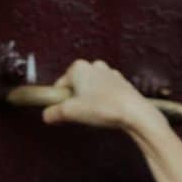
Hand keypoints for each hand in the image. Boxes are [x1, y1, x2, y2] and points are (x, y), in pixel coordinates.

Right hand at [40, 57, 163, 138]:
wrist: (134, 112)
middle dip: (75, 100)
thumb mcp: (71, 112)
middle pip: (76, 86)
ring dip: (89, 101)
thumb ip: (54, 113)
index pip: (60, 85)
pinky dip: (103, 101)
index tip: (62, 113)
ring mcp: (109, 73)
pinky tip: (106, 112)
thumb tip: (47, 115)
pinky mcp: (120, 82)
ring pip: (91, 89)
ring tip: (95, 115)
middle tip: (80, 115)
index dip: (59, 101)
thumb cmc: (103, 107)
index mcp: (78, 68)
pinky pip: (105, 92)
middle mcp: (93, 66)